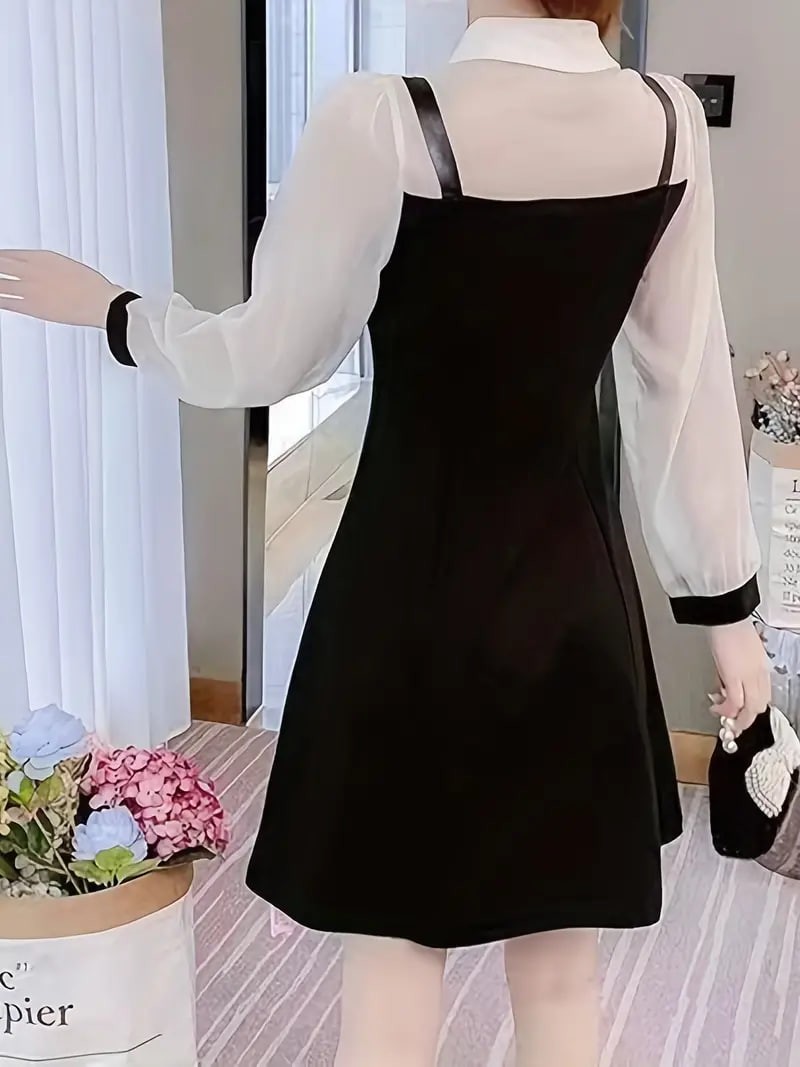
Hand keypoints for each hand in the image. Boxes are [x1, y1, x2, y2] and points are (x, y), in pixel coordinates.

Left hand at [0, 250, 124, 328]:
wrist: (100, 302)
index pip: (8, 254)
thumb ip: (51, 267)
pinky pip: (3, 302)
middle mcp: (32, 269)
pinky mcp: (30, 306)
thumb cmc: (92, 287)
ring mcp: (29, 287)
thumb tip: (46, 271)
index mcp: (42, 257)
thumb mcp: (69, 267)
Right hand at [708, 620, 770, 740]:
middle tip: (732, 721)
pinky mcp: (734, 677)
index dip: (752, 708)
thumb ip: (737, 668)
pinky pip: (734, 702)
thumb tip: (726, 681)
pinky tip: (717, 709)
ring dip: (736, 717)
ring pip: (750, 708)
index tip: (741, 712)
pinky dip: (726, 710)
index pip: (763, 695)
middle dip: (745, 717)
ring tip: (722, 716)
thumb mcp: (740, 651)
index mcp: (761, 667)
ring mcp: (749, 676)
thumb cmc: (731, 627)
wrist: (727, 616)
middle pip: (759, 705)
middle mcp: (759, 674)